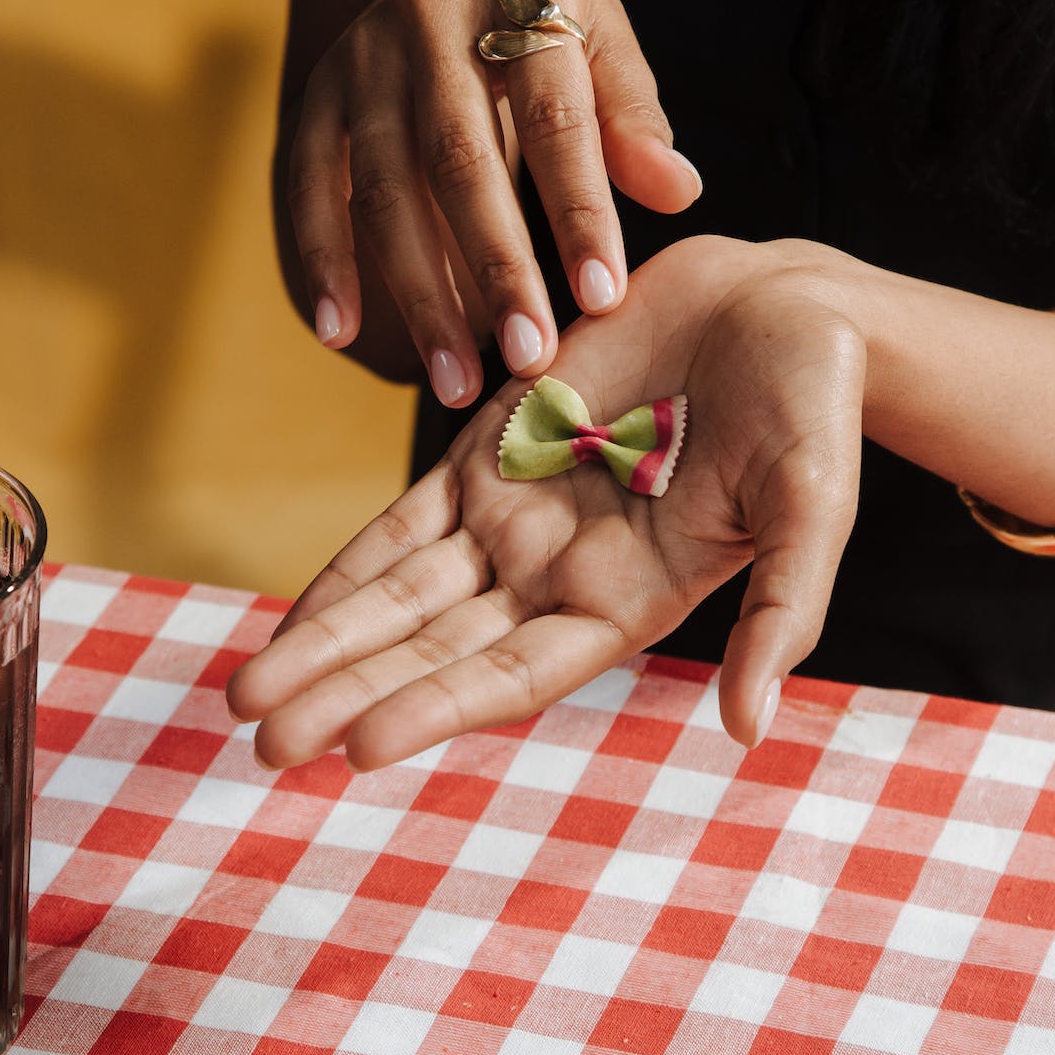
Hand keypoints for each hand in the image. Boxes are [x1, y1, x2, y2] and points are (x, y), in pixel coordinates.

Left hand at [229, 238, 865, 766]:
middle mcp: (558, 578)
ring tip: (243, 698)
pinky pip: (400, 528)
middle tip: (260, 742)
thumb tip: (750, 727)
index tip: (356, 746)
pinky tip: (287, 622)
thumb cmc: (811, 410)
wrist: (779, 308)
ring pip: (401, 598)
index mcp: (626, 605)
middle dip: (346, 693)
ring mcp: (518, 519)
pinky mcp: (491, 455)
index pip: (511, 675)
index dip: (434, 708)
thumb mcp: (811, 506)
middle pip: (431, 651)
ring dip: (324, 647)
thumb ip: (783, 614)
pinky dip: (345, 574)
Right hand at [287, 0, 701, 407]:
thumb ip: (633, 119)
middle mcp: (428, 12)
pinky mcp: (316, 96)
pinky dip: (324, 263)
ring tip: (457, 380)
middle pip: (460, 159)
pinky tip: (342, 333)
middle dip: (496, 269)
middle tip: (530, 359)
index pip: (557, 116)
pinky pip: (308, 188)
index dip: (580, 211)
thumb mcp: (604, 43)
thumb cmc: (546, 22)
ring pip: (383, 188)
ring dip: (420, 294)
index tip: (603, 299)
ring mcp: (360, 55)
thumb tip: (677, 193)